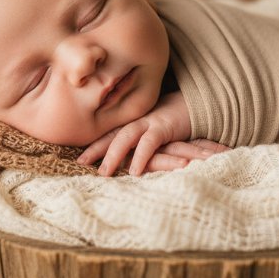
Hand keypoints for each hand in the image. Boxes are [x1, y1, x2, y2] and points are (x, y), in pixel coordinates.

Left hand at [76, 91, 228, 175]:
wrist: (199, 104)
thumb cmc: (177, 119)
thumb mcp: (155, 129)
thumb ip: (141, 138)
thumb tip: (127, 157)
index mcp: (134, 121)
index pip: (109, 133)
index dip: (93, 145)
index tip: (79, 159)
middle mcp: (138, 120)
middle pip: (111, 134)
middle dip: (95, 149)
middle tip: (80, 164)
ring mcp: (150, 121)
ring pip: (125, 137)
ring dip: (113, 155)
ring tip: (103, 173)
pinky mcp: (165, 126)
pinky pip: (149, 142)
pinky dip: (141, 156)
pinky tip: (134, 172)